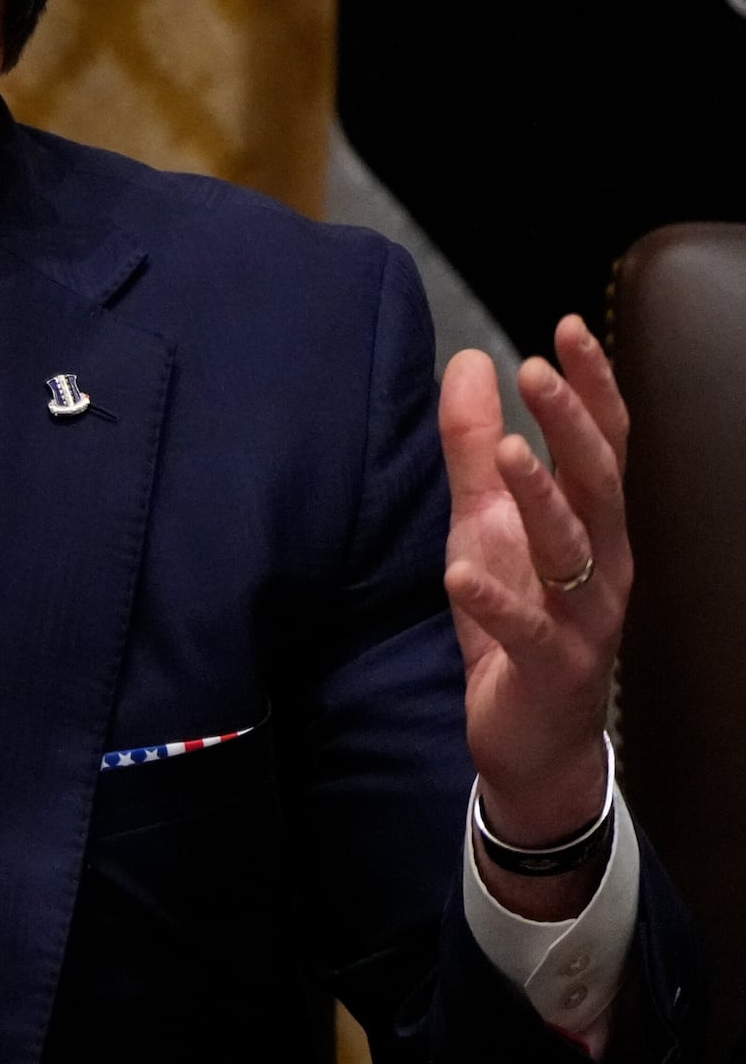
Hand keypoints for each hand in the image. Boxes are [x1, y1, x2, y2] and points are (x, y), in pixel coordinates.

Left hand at [439, 317, 631, 919]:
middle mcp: (602, 564)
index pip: (603, 443)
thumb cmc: (514, 617)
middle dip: (573, 423)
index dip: (592, 387)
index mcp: (593, 524)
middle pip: (597, 483)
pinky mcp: (550, 667)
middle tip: (540, 366)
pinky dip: (496, 602)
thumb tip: (469, 360)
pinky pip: (524, 630)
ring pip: (571, 551)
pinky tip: (461, 575)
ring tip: (509, 448)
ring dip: (541, 498)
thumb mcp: (484, 524)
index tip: (569, 327)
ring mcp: (583, 617)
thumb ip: (473, 449)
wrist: (531, 735)